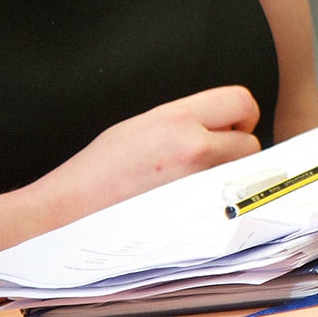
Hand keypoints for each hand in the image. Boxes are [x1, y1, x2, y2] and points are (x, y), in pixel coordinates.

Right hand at [31, 86, 263, 224]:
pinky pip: (224, 204)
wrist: (67, 213)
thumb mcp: (143, 126)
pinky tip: (190, 203)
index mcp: (176, 119)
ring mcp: (195, 184)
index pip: (240, 101)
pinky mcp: (193, 215)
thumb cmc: (97, 172)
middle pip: (250, 142)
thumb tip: (220, 124)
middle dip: (238, 148)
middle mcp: (192, 147)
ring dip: (228, 177)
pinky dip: (217, 202)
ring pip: (240, 176)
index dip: (241, 114)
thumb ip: (187, 120)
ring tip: (193, 183)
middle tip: (212, 158)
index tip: (231, 126)